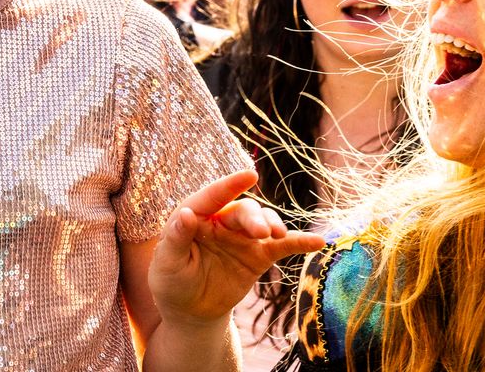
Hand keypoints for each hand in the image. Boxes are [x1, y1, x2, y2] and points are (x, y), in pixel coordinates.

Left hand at [147, 170, 327, 328]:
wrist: (190, 309)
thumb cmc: (172, 280)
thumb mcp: (167, 262)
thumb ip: (176, 238)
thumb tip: (186, 213)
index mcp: (197, 215)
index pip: (212, 196)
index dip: (230, 185)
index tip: (250, 175)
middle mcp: (222, 221)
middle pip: (242, 210)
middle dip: (254, 218)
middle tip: (262, 233)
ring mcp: (243, 237)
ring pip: (263, 222)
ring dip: (272, 224)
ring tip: (277, 235)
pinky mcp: (259, 255)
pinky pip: (282, 246)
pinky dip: (299, 242)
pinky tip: (317, 241)